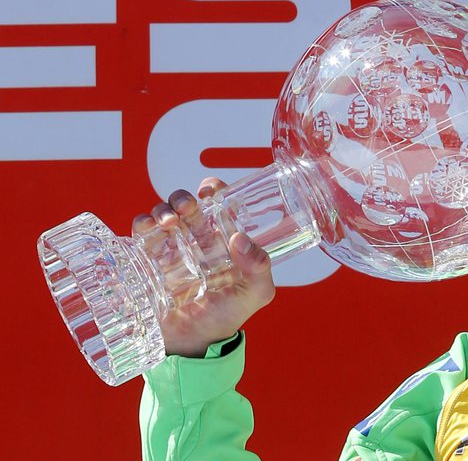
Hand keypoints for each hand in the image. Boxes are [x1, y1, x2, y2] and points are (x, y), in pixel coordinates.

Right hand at [132, 177, 274, 357]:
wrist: (194, 346)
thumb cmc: (228, 316)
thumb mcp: (256, 293)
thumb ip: (259, 268)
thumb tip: (241, 239)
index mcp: (223, 240)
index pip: (218, 204)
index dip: (214, 190)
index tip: (210, 188)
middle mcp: (196, 240)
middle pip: (186, 205)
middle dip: (183, 198)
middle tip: (185, 207)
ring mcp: (170, 249)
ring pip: (162, 215)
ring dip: (162, 210)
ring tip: (166, 222)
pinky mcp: (147, 262)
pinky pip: (140, 235)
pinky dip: (140, 225)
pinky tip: (146, 229)